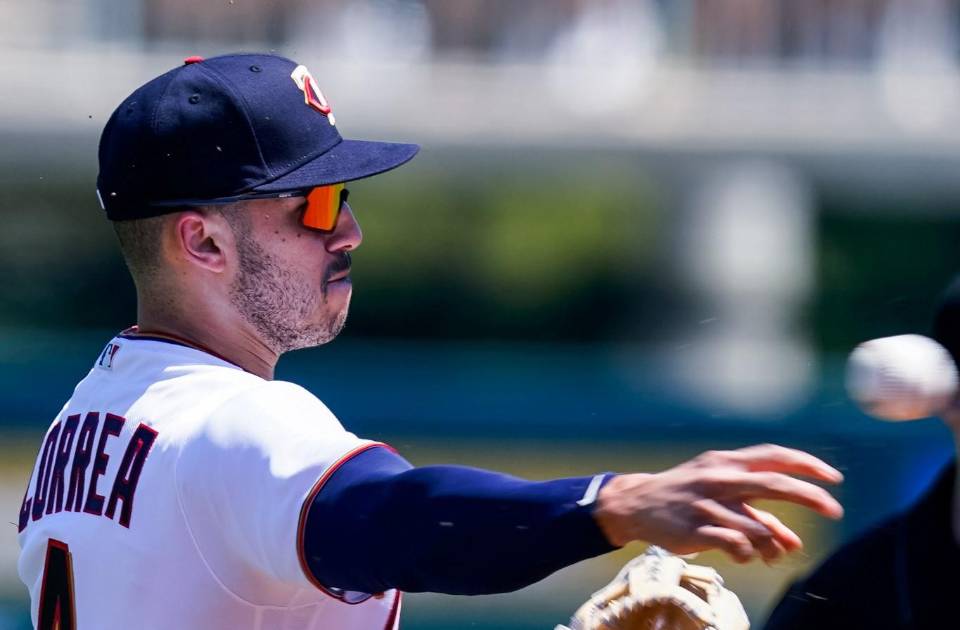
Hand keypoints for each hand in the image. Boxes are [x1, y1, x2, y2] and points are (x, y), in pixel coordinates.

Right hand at [593, 444, 843, 563]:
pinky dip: (749, 554)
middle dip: (811, 496)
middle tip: (835, 510)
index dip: (807, 464)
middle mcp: (720, 478)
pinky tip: (745, 555)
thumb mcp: (719, 492)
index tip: (834, 478)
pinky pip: (738, 545)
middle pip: (776, 483)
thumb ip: (757, 513)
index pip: (774, 456)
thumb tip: (793, 542)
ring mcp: (708, 503)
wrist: (637, 503)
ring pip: (760, 526)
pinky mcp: (696, 528)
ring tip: (773, 554)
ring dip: (774, 544)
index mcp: (726, 462)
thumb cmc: (686, 495)